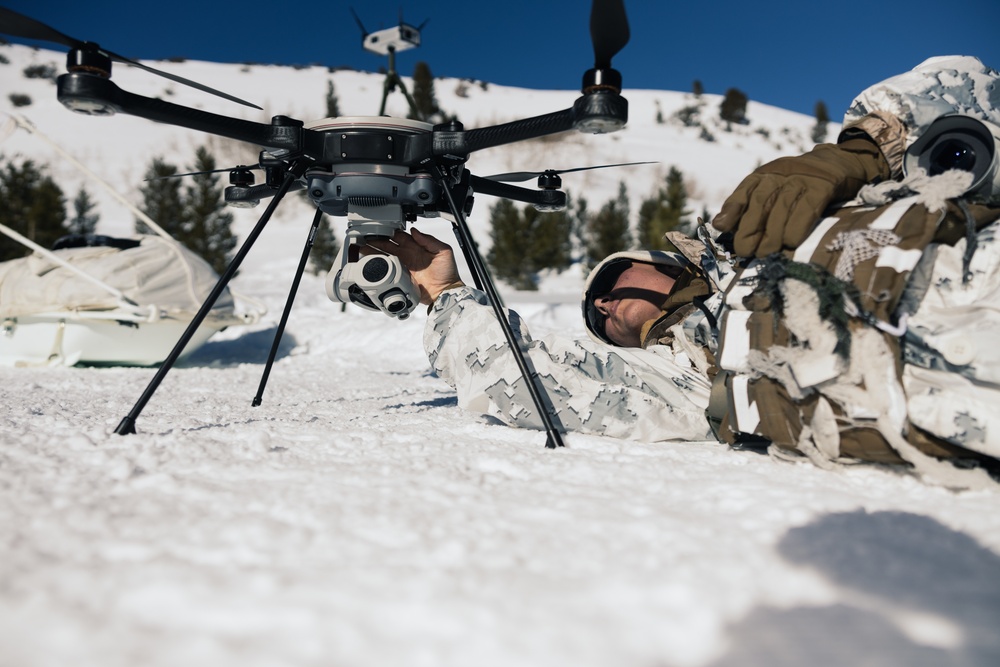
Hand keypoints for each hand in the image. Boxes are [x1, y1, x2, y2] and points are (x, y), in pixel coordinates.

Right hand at [363, 228, 463, 305]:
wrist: (444, 292)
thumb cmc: (447, 272)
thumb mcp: (443, 251)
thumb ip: (429, 240)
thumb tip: (415, 231)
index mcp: (416, 247)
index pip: (400, 236)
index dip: (391, 232)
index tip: (382, 229)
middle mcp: (408, 255)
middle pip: (389, 245)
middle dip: (377, 241)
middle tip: (367, 238)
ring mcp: (403, 266)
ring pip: (385, 256)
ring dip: (374, 251)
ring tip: (363, 248)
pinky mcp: (400, 277)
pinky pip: (387, 269)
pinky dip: (378, 265)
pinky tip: (371, 261)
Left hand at [712, 138, 889, 256]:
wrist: (838, 164)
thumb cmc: (798, 187)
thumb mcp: (772, 192)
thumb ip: (747, 209)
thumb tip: (719, 225)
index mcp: (764, 175)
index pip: (744, 191)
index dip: (732, 209)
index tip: (721, 227)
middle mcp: (780, 173)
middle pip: (761, 200)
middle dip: (750, 226)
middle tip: (745, 250)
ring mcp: (802, 177)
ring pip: (783, 205)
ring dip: (772, 232)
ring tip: (765, 253)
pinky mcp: (823, 185)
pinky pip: (808, 207)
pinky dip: (797, 225)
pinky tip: (790, 242)